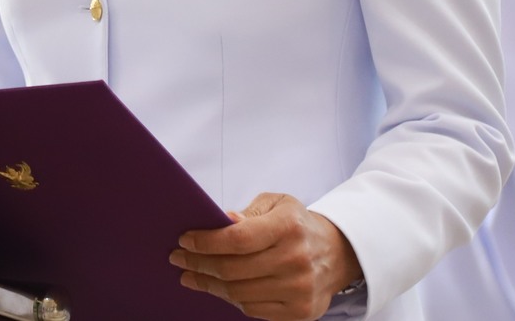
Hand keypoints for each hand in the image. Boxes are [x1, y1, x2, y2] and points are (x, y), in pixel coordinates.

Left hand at [171, 193, 362, 319]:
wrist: (336, 254)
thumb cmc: (297, 225)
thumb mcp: (278, 204)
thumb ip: (249, 213)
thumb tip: (223, 220)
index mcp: (289, 226)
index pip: (238, 239)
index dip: (206, 242)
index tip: (184, 241)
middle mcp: (296, 259)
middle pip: (233, 269)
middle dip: (198, 264)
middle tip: (178, 259)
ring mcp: (299, 289)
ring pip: (239, 293)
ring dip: (209, 285)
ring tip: (191, 276)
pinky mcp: (299, 312)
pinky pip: (252, 310)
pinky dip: (231, 299)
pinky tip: (218, 288)